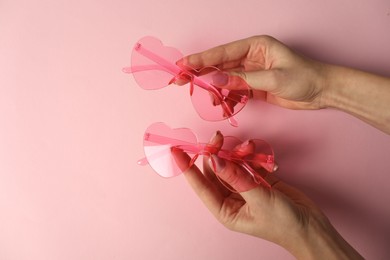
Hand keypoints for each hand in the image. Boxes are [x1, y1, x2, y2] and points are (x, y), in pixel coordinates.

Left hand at [172, 131, 363, 258]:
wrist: (311, 227)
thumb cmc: (283, 223)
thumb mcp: (258, 199)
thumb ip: (237, 177)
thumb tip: (215, 160)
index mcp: (225, 209)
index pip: (201, 185)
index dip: (187, 168)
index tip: (176, 151)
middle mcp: (231, 198)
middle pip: (215, 170)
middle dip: (215, 153)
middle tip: (218, 138)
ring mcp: (244, 188)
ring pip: (231, 164)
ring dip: (236, 153)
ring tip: (247, 148)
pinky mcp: (258, 179)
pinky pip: (247, 163)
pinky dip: (249, 155)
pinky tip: (255, 152)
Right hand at [178, 35, 327, 109]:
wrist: (322, 91)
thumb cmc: (304, 78)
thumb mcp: (273, 79)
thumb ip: (243, 81)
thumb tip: (215, 82)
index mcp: (255, 46)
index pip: (222, 53)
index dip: (200, 59)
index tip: (182, 64)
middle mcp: (250, 56)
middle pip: (218, 65)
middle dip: (199, 74)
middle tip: (179, 80)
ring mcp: (250, 72)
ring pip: (224, 80)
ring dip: (215, 91)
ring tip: (211, 101)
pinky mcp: (253, 86)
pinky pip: (234, 91)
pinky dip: (227, 99)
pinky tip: (223, 106)